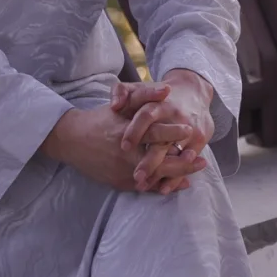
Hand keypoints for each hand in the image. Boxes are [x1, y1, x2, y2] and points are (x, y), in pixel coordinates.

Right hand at [41, 103, 206, 193]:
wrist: (74, 140)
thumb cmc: (102, 119)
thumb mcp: (122, 103)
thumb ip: (145, 95)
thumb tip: (167, 89)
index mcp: (127, 132)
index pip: (154, 133)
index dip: (174, 133)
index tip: (191, 130)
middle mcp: (126, 154)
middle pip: (159, 160)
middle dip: (182, 161)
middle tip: (202, 159)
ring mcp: (124, 171)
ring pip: (155, 177)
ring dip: (177, 175)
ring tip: (194, 172)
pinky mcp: (121, 183)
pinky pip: (147, 187)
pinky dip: (164, 185)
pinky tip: (180, 183)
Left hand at [109, 70, 215, 192]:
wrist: (193, 91)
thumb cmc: (158, 96)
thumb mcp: (140, 88)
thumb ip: (122, 92)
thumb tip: (114, 106)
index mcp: (159, 103)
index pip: (146, 115)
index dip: (135, 130)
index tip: (124, 146)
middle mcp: (176, 116)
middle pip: (162, 140)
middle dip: (150, 160)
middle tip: (136, 176)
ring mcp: (189, 128)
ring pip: (174, 154)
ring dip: (160, 173)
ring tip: (144, 186)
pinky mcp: (199, 139)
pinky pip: (187, 161)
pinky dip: (175, 176)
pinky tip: (162, 188)